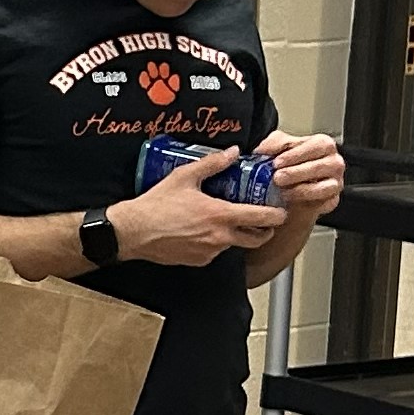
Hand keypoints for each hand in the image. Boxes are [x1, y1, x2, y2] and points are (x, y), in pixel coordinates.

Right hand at [112, 145, 286, 267]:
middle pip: (255, 239)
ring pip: (232, 245)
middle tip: (263, 222)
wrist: (133, 232)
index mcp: (220, 215)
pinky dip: (213, 243)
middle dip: (264, 231)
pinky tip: (200, 231)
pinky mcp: (197, 261)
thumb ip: (212, 164)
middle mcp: (219, 237)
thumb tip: (232, 153)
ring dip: (234, 235)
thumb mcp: (184, 177)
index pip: (261, 218)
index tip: (281, 211)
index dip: (276, 215)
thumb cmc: (156, 205)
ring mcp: (209, 252)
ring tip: (222, 221)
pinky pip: (213, 252)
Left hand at [256, 128, 344, 223]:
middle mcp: (334, 163)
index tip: (277, 162)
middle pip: (323, 166)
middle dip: (297, 172)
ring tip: (283, 190)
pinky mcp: (332, 201)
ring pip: (326, 186)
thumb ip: (273, 144)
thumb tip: (264, 149)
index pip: (317, 145)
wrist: (287, 194)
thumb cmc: (286, 167)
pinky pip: (324, 203)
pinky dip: (306, 202)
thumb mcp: (278, 149)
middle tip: (277, 177)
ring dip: (301, 189)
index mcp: (324, 145)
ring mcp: (336, 183)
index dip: (296, 154)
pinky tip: (292, 200)